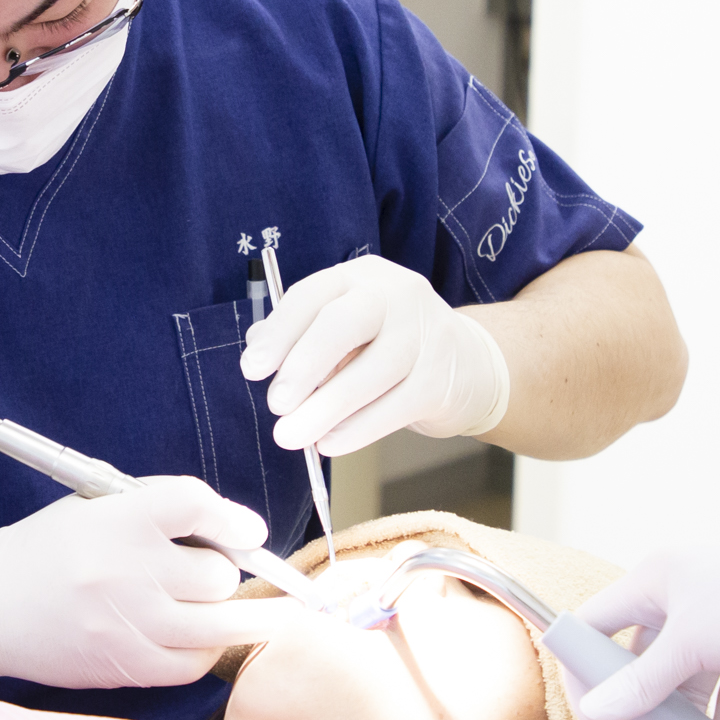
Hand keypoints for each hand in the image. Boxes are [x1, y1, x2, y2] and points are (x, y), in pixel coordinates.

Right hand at [0, 477, 300, 689]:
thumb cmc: (48, 550)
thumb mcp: (94, 507)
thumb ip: (159, 510)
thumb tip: (234, 532)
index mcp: (115, 519)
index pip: (194, 505)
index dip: (233, 519)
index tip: (250, 532)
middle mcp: (125, 571)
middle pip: (218, 573)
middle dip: (225, 570)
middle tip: (214, 571)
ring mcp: (127, 624)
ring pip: (221, 625)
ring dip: (242, 616)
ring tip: (259, 613)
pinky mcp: (124, 666)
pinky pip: (194, 663)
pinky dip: (207, 650)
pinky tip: (200, 638)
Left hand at [238, 255, 510, 456]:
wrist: (468, 363)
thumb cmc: (387, 343)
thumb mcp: (346, 327)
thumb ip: (301, 333)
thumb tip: (257, 346)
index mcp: (361, 276)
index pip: (312, 296)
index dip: (279, 333)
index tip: (252, 368)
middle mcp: (396, 295)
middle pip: (342, 325)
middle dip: (303, 365)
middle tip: (276, 404)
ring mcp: (424, 336)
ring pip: (368, 374)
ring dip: (324, 410)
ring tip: (291, 436)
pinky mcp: (440, 379)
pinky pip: (392, 408)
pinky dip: (355, 430)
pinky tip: (329, 443)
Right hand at [571, 528, 719, 719]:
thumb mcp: (689, 644)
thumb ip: (640, 683)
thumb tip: (592, 712)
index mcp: (653, 583)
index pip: (595, 624)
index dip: (584, 669)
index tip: (590, 716)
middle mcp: (678, 601)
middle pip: (640, 669)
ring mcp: (715, 627)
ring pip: (682, 689)